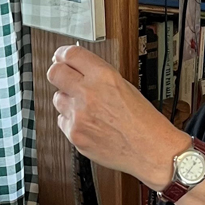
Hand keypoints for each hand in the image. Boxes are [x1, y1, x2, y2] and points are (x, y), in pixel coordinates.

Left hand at [47, 45, 189, 190]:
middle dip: (58, 74)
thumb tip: (79, 72)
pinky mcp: (74, 134)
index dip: (62, 54)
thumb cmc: (144, 122)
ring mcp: (79, 115)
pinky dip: (71, 121)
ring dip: (67, 100)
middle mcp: (89, 93)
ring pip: (57, 99)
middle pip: (54, 73)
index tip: (60, 57)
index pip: (70, 54)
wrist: (150, 150)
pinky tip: (88, 123)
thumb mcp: (126, 87)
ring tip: (85, 107)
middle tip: (63, 78)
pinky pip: (62, 121)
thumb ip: (100, 78)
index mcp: (104, 77)